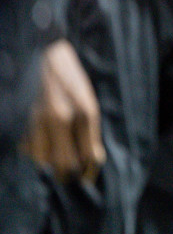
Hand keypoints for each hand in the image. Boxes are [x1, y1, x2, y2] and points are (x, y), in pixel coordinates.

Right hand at [24, 40, 103, 181]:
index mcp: (80, 112)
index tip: (86, 178)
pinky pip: (26, 150)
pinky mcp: (18, 123)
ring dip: (49, 166)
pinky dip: (33, 153)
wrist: (42, 54)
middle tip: (71, 176)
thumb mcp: (87, 100)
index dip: (87, 173)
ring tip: (56, 162)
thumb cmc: (68, 78)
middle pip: (63, 165)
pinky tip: (40, 146)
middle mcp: (57, 119)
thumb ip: (90, 132)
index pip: (85, 157)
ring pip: (41, 161)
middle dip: (68, 175)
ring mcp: (34, 122)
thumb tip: (94, 161)